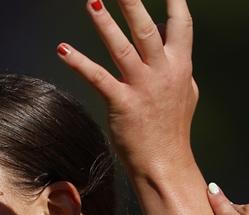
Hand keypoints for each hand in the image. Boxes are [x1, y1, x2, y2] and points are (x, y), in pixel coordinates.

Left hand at [57, 0, 197, 174]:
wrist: (165, 164)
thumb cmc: (172, 128)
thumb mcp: (185, 90)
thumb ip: (176, 60)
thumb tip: (164, 31)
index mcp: (180, 66)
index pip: (181, 25)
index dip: (175, 0)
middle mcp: (162, 72)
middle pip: (146, 30)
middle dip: (132, 3)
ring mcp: (142, 88)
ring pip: (122, 49)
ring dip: (105, 24)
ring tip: (91, 1)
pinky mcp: (122, 104)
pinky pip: (98, 78)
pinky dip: (79, 62)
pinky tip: (62, 49)